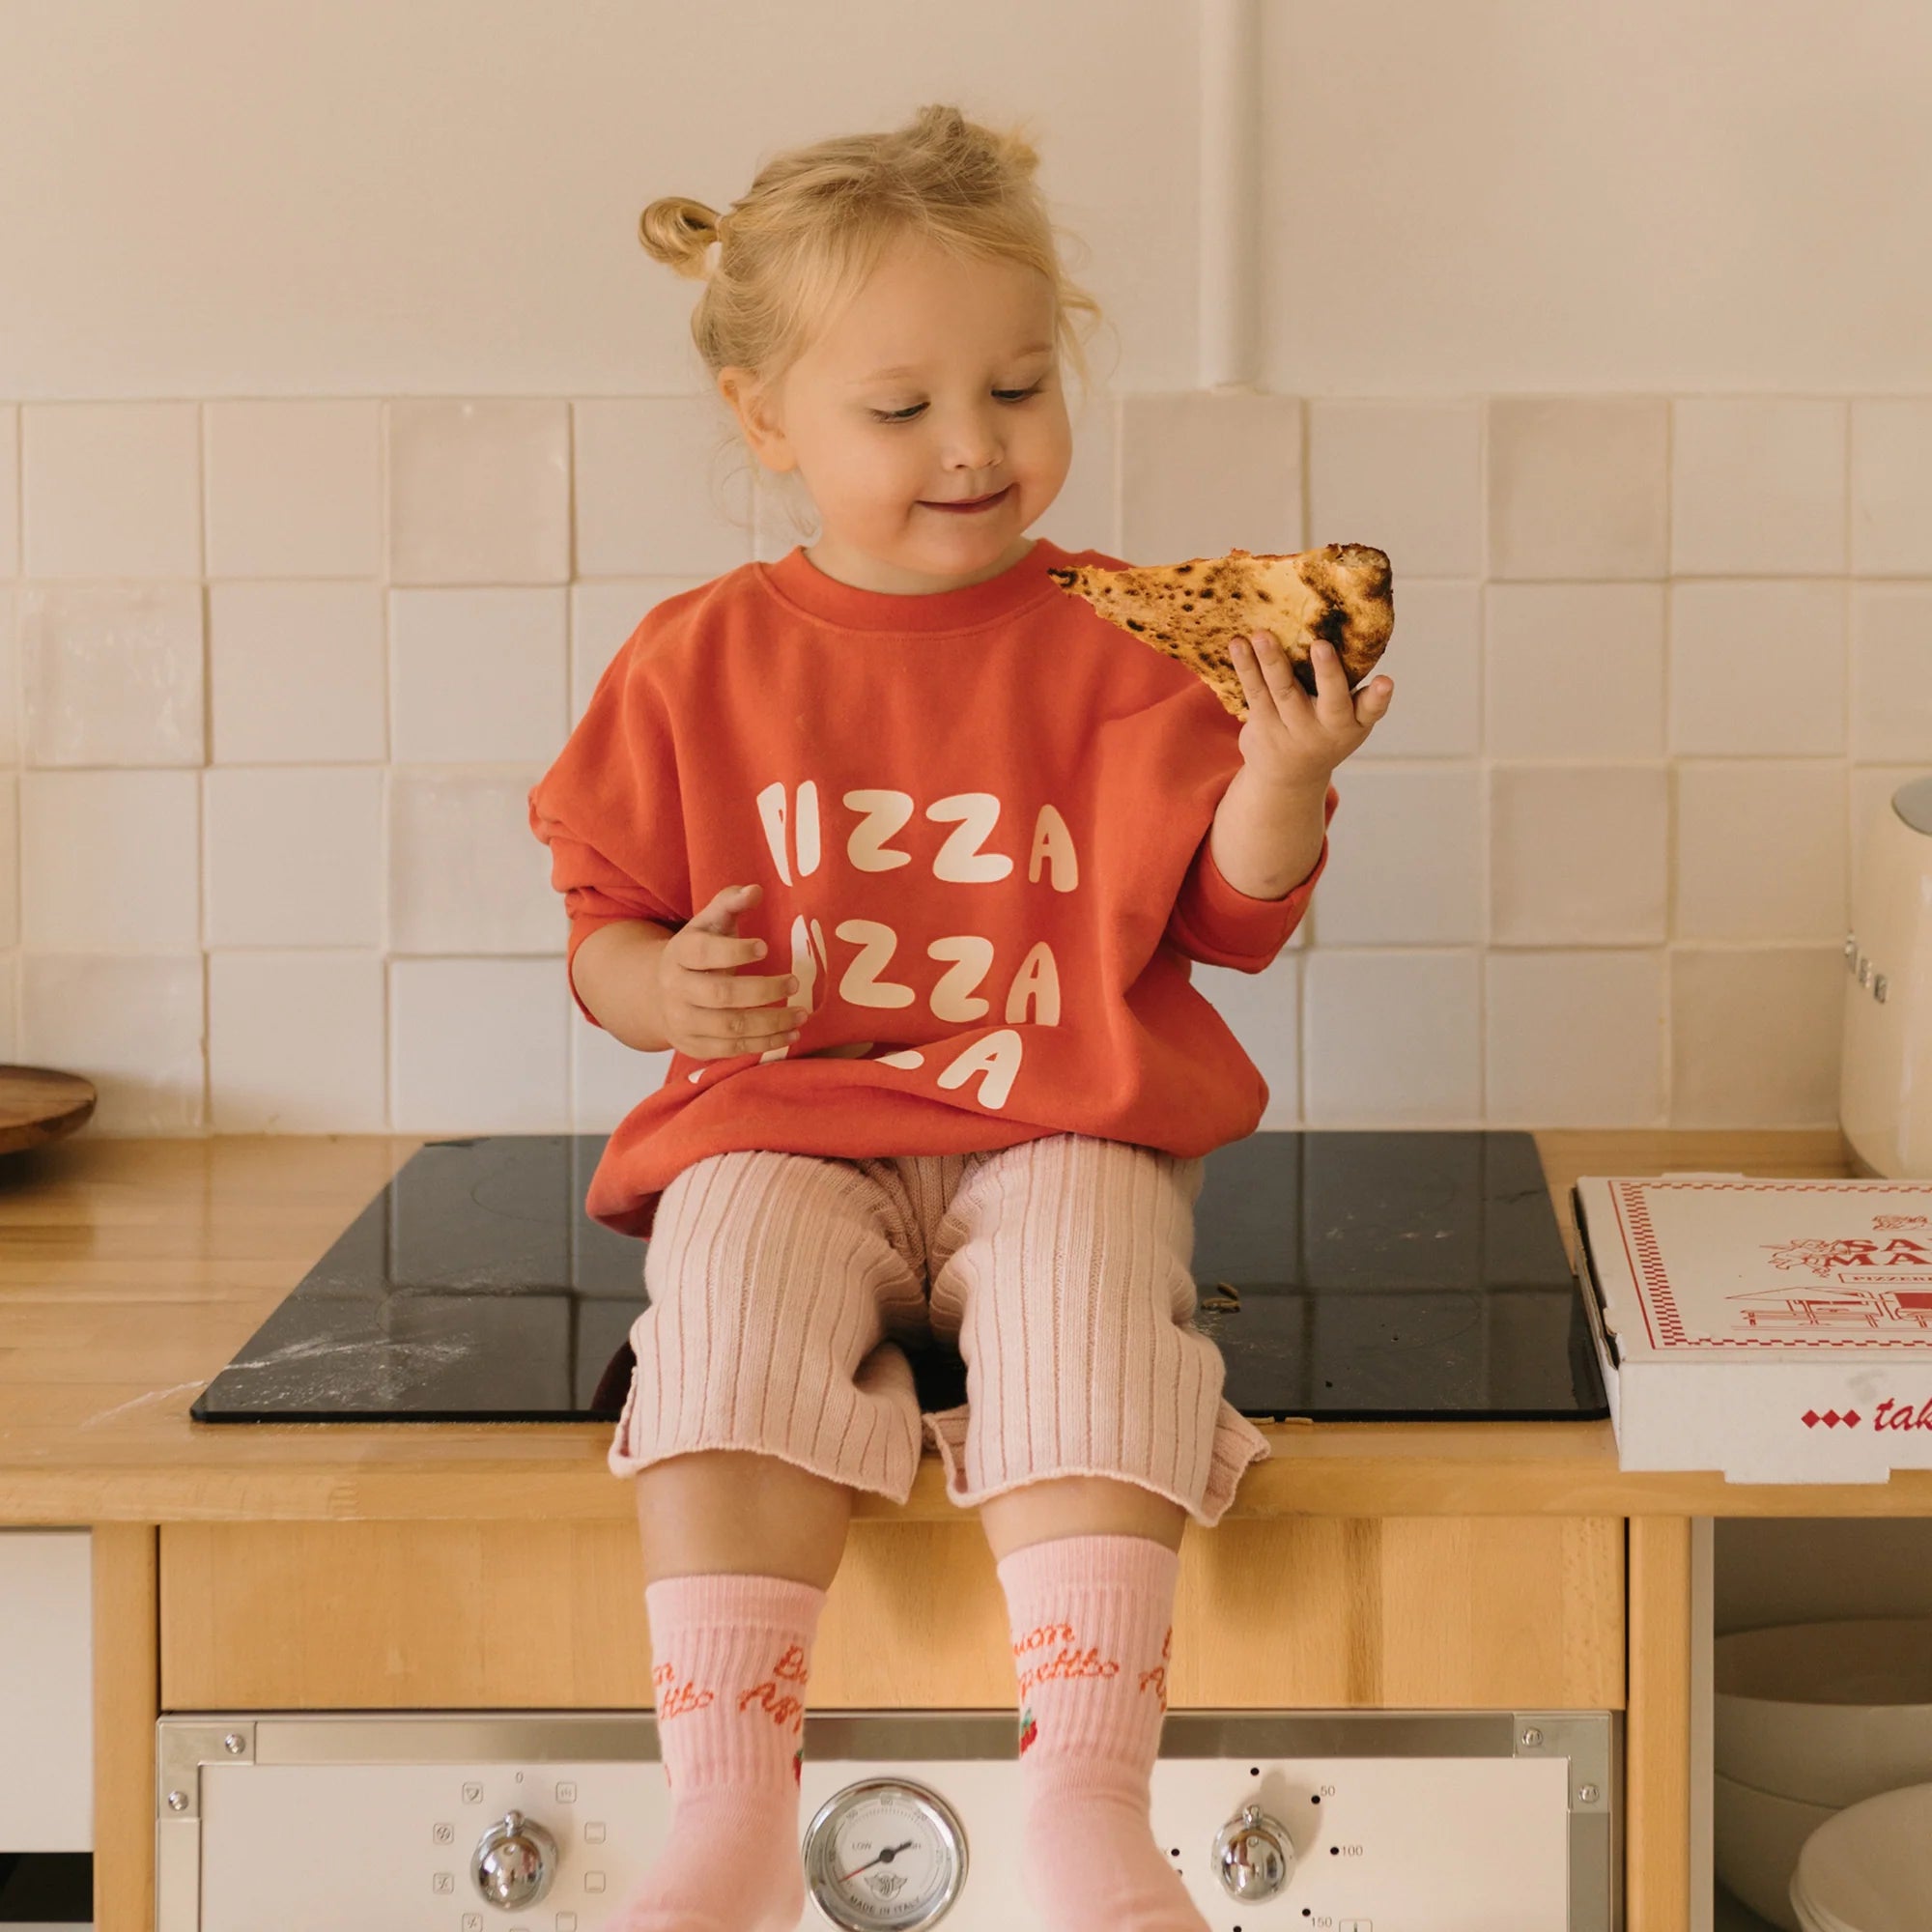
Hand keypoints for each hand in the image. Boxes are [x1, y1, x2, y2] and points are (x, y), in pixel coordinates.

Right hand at [653, 882, 805, 1059]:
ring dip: (771, 1023)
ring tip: (801, 1015)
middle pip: (720, 994)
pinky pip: (731, 1049)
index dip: (733, 951)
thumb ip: (729, 903)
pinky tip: (789, 1034)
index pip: (703, 952)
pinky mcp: (693, 1046)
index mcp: (679, 953)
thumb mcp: (708, 924)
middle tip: (794, 983)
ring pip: (729, 1026)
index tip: (765, 947)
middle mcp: (676, 989)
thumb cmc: (697, 952)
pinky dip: (764, 1044)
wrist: (658, 994)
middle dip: (762, 990)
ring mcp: (682, 1021)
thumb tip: (755, 890)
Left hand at [1230, 631, 1392, 792]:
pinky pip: (1255, 692)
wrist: (1289, 778)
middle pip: (1328, 699)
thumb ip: (1352, 690)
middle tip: (1321, 645)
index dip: (1378, 697)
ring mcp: (1293, 729)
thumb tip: (1342, 632)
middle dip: (1327, 672)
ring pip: (1283, 691)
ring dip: (1273, 661)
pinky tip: (1238, 644)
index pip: (1370, 710)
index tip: (1385, 681)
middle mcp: (1326, 728)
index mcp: (1353, 723)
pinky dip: (1246, 667)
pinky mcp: (1263, 726)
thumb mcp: (1348, 721)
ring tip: (1263, 635)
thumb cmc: (1326, 733)